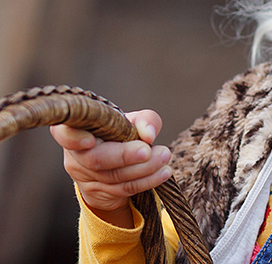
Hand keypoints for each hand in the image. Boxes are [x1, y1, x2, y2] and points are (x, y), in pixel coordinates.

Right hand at [51, 109, 171, 227]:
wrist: (117, 162)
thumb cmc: (122, 133)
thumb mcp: (133, 121)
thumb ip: (144, 120)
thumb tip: (149, 134)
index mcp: (77, 129)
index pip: (64, 132)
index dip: (73, 138)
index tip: (90, 140)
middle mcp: (75, 154)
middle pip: (95, 159)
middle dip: (124, 156)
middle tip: (148, 150)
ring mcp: (84, 176)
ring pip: (112, 176)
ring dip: (144, 168)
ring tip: (165, 156)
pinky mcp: (97, 193)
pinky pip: (124, 189)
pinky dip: (148, 180)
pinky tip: (164, 172)